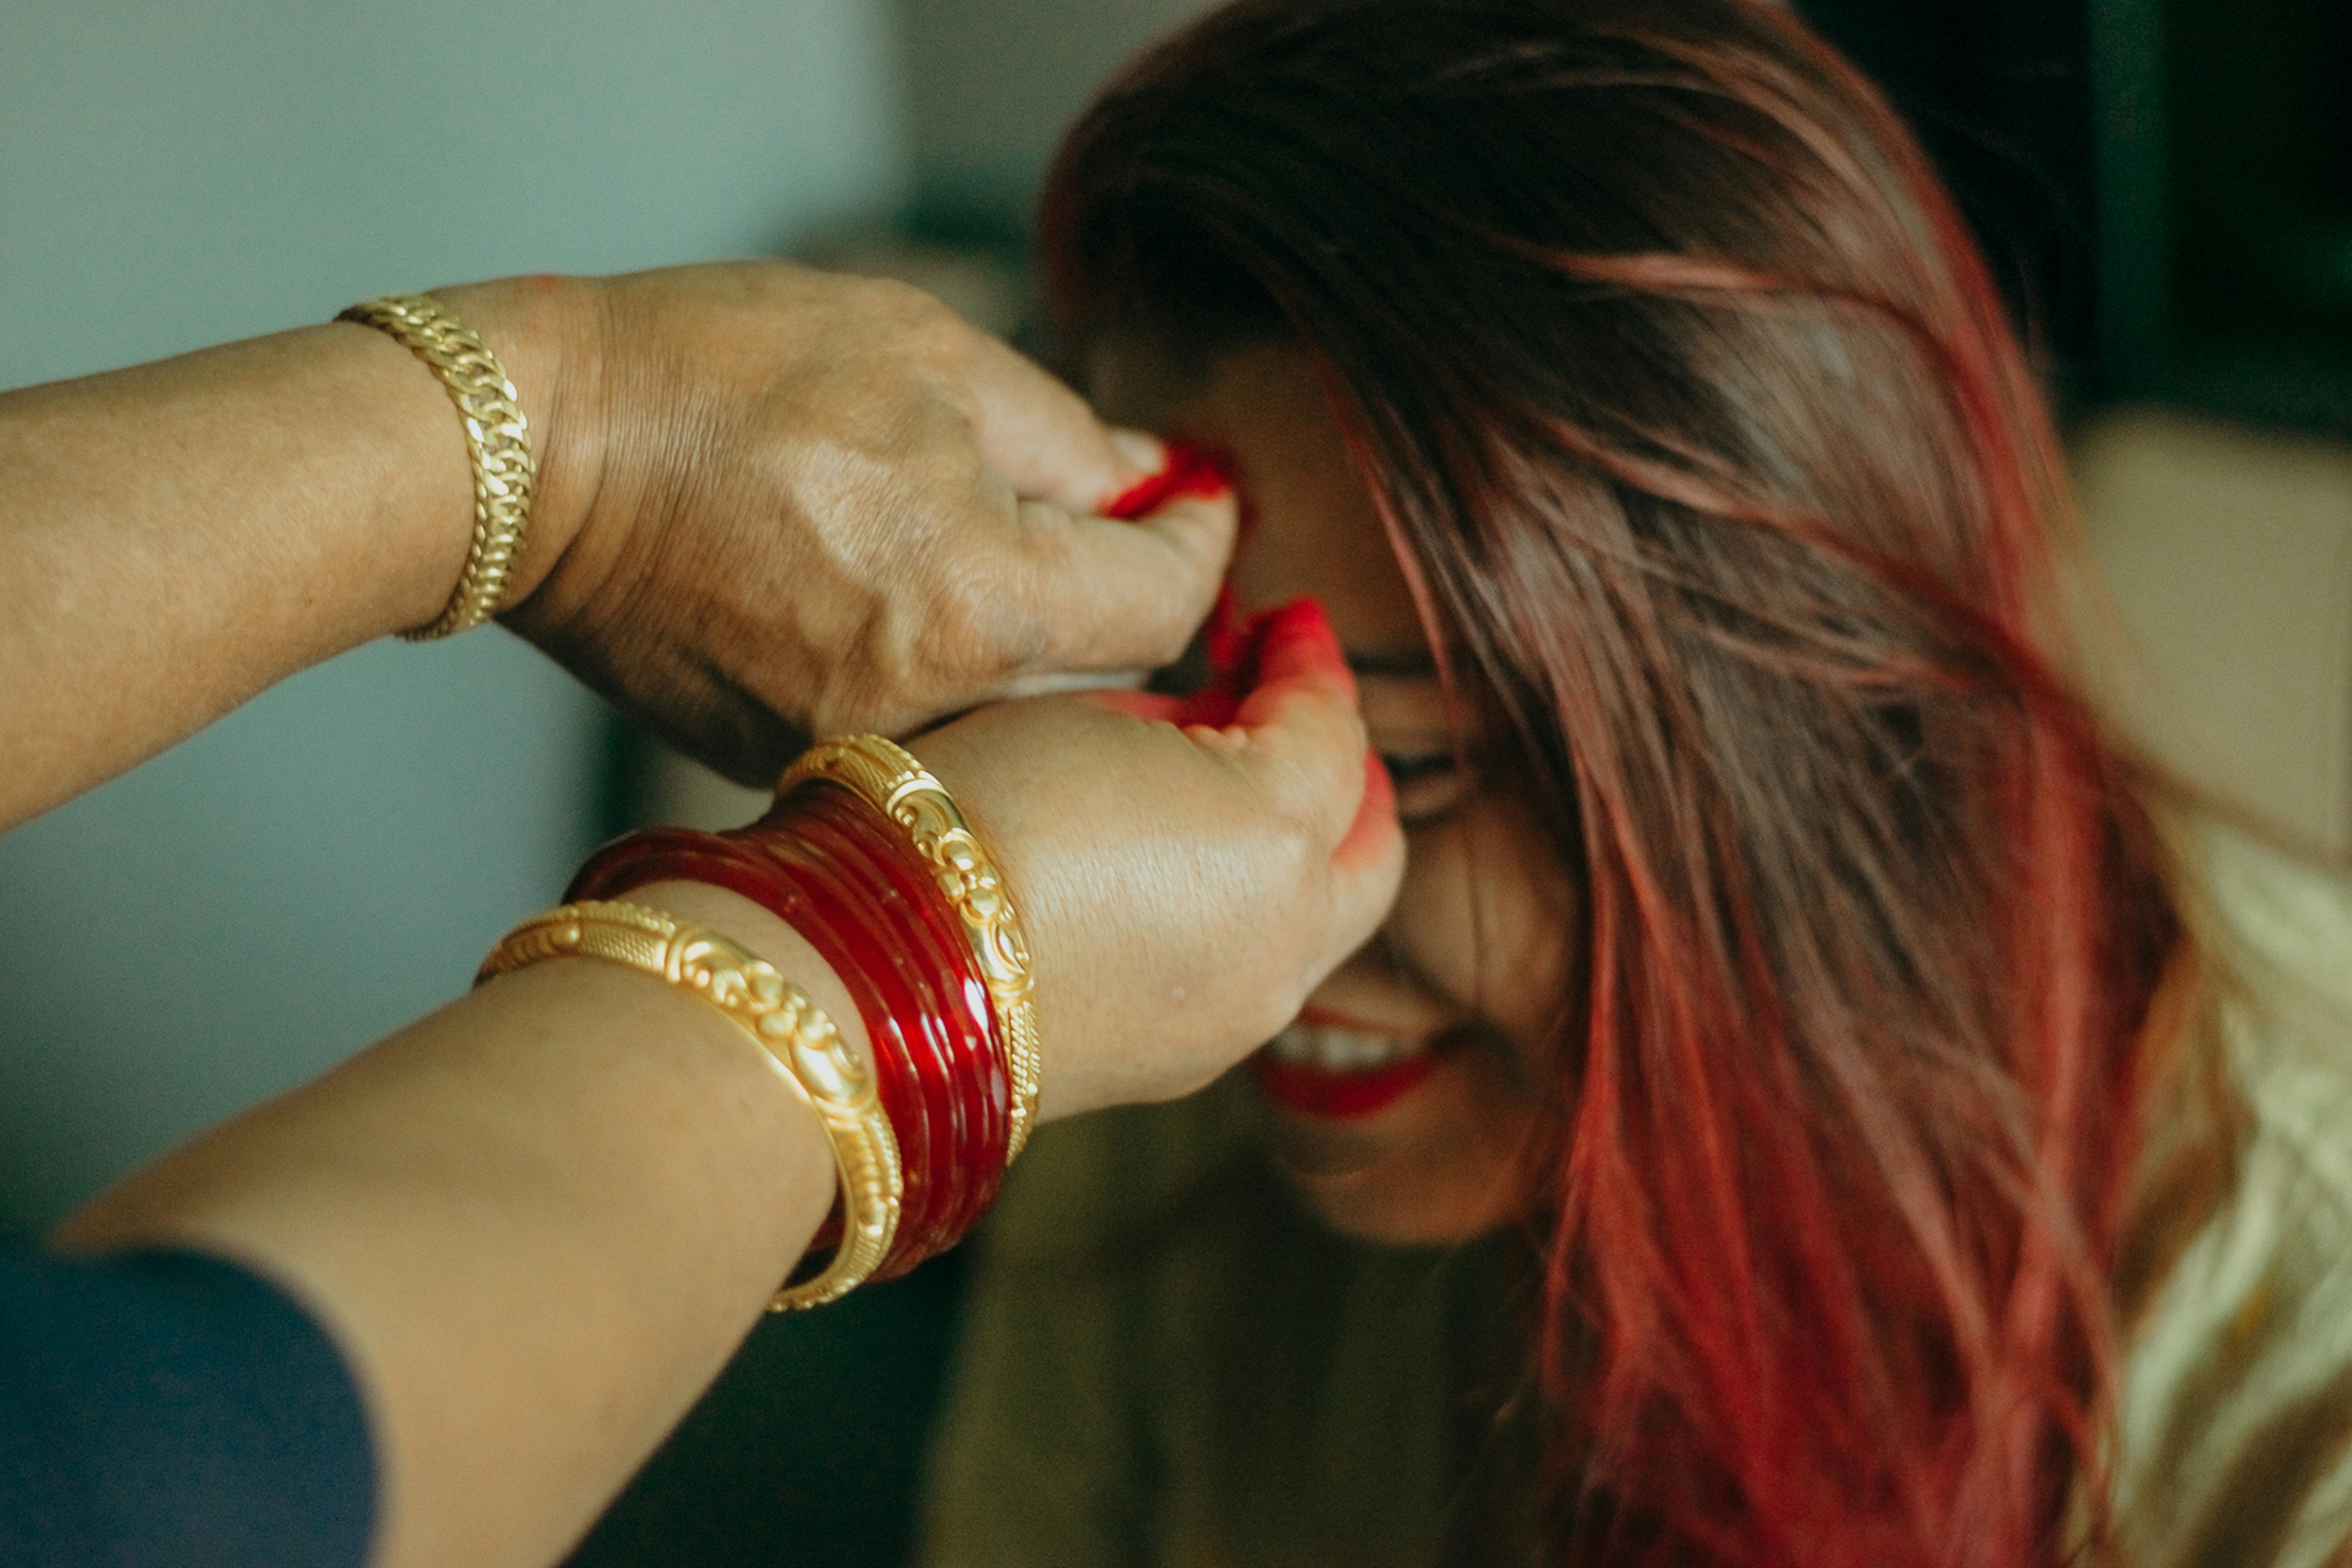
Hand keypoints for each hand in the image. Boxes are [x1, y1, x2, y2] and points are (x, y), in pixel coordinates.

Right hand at [443, 263, 1235, 784]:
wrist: (529, 462)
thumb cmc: (717, 377)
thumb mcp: (924, 354)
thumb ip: (1069, 436)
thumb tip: (1155, 480)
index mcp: (980, 602)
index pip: (1165, 605)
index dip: (1201, 539)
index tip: (1198, 494)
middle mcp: (928, 712)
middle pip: (1108, 680)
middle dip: (1140, 604)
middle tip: (1144, 532)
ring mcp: (850, 757)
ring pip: (1020, 725)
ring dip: (1053, 655)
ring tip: (1042, 572)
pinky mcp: (785, 768)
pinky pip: (923, 740)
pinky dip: (953, 685)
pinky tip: (925, 615)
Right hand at [907, 602, 1405, 1117]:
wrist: (876, 975)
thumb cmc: (967, 816)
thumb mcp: (1092, 719)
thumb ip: (1192, 718)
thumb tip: (1225, 720)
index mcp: (1276, 833)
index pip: (1330, 726)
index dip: (1309, 662)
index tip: (1287, 623)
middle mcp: (1289, 938)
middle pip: (1370, 845)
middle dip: (1348, 770)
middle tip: (1299, 712)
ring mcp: (1245, 1015)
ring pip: (1324, 917)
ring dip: (1305, 848)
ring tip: (1231, 789)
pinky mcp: (1193, 1061)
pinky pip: (1260, 967)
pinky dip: (1253, 908)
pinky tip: (1182, 870)